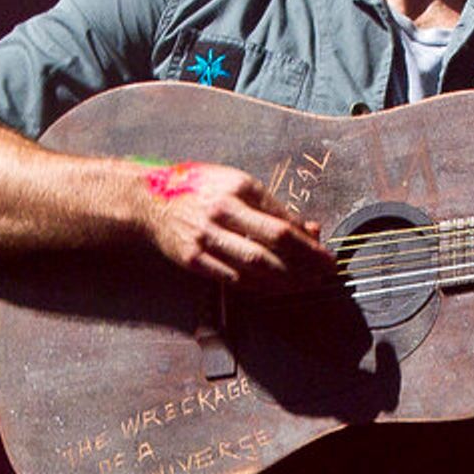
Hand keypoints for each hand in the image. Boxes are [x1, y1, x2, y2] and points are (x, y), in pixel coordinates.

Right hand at [139, 161, 331, 291]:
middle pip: (274, 241)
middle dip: (306, 260)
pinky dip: (259, 286)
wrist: (147, 200)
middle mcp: (223, 211)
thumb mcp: (234, 183)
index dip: (307, 241)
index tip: (324, 252)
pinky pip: (233, 278)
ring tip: (307, 284)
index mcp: (238, 187)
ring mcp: (207, 237)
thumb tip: (307, 228)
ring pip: (256, 264)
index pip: (281, 219)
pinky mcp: (194, 259)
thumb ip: (269, 206)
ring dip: (287, 279)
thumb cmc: (198, 189)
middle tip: (326, 271)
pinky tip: (276, 289)